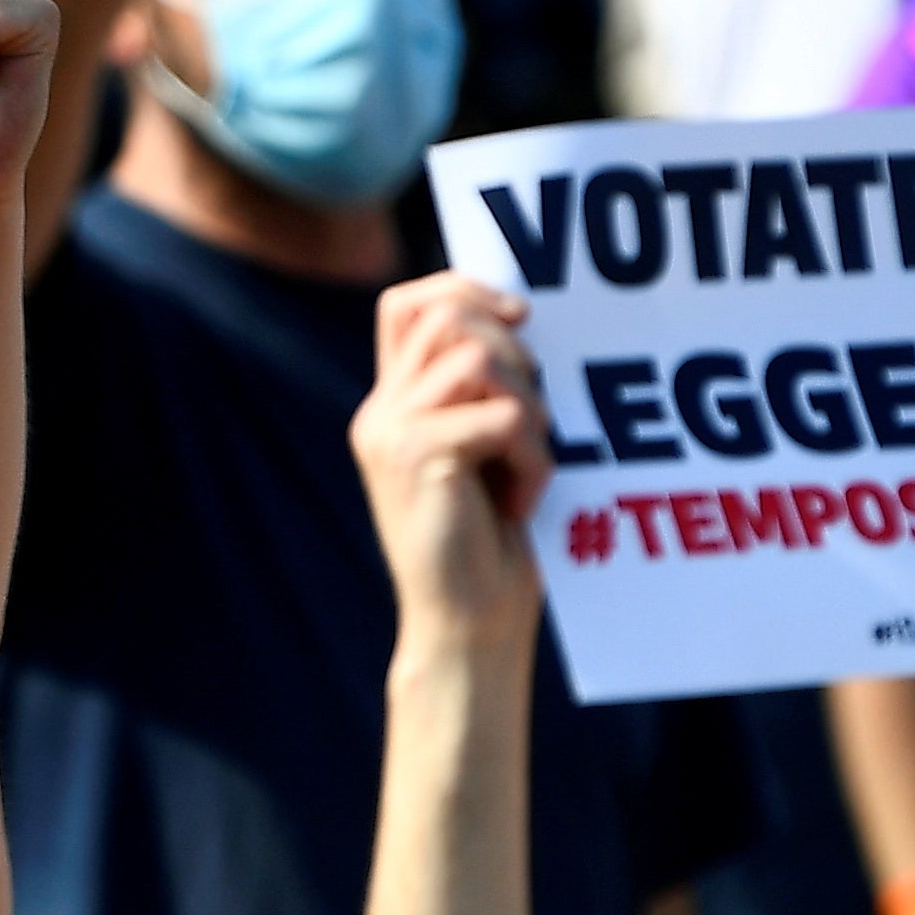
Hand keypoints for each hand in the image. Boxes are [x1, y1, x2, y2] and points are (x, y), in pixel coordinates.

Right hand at [355, 270, 550, 654]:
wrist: (468, 626)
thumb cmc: (491, 545)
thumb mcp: (482, 454)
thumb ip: (480, 395)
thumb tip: (521, 322)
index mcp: (391, 408)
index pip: (407, 304)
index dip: (463, 288)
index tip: (518, 317)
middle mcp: (379, 413)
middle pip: (448, 317)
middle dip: (514, 352)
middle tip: (534, 419)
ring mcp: (390, 432)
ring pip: (480, 358)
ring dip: (530, 410)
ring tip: (525, 466)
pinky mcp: (416, 456)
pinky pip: (506, 416)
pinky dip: (534, 460)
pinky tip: (520, 504)